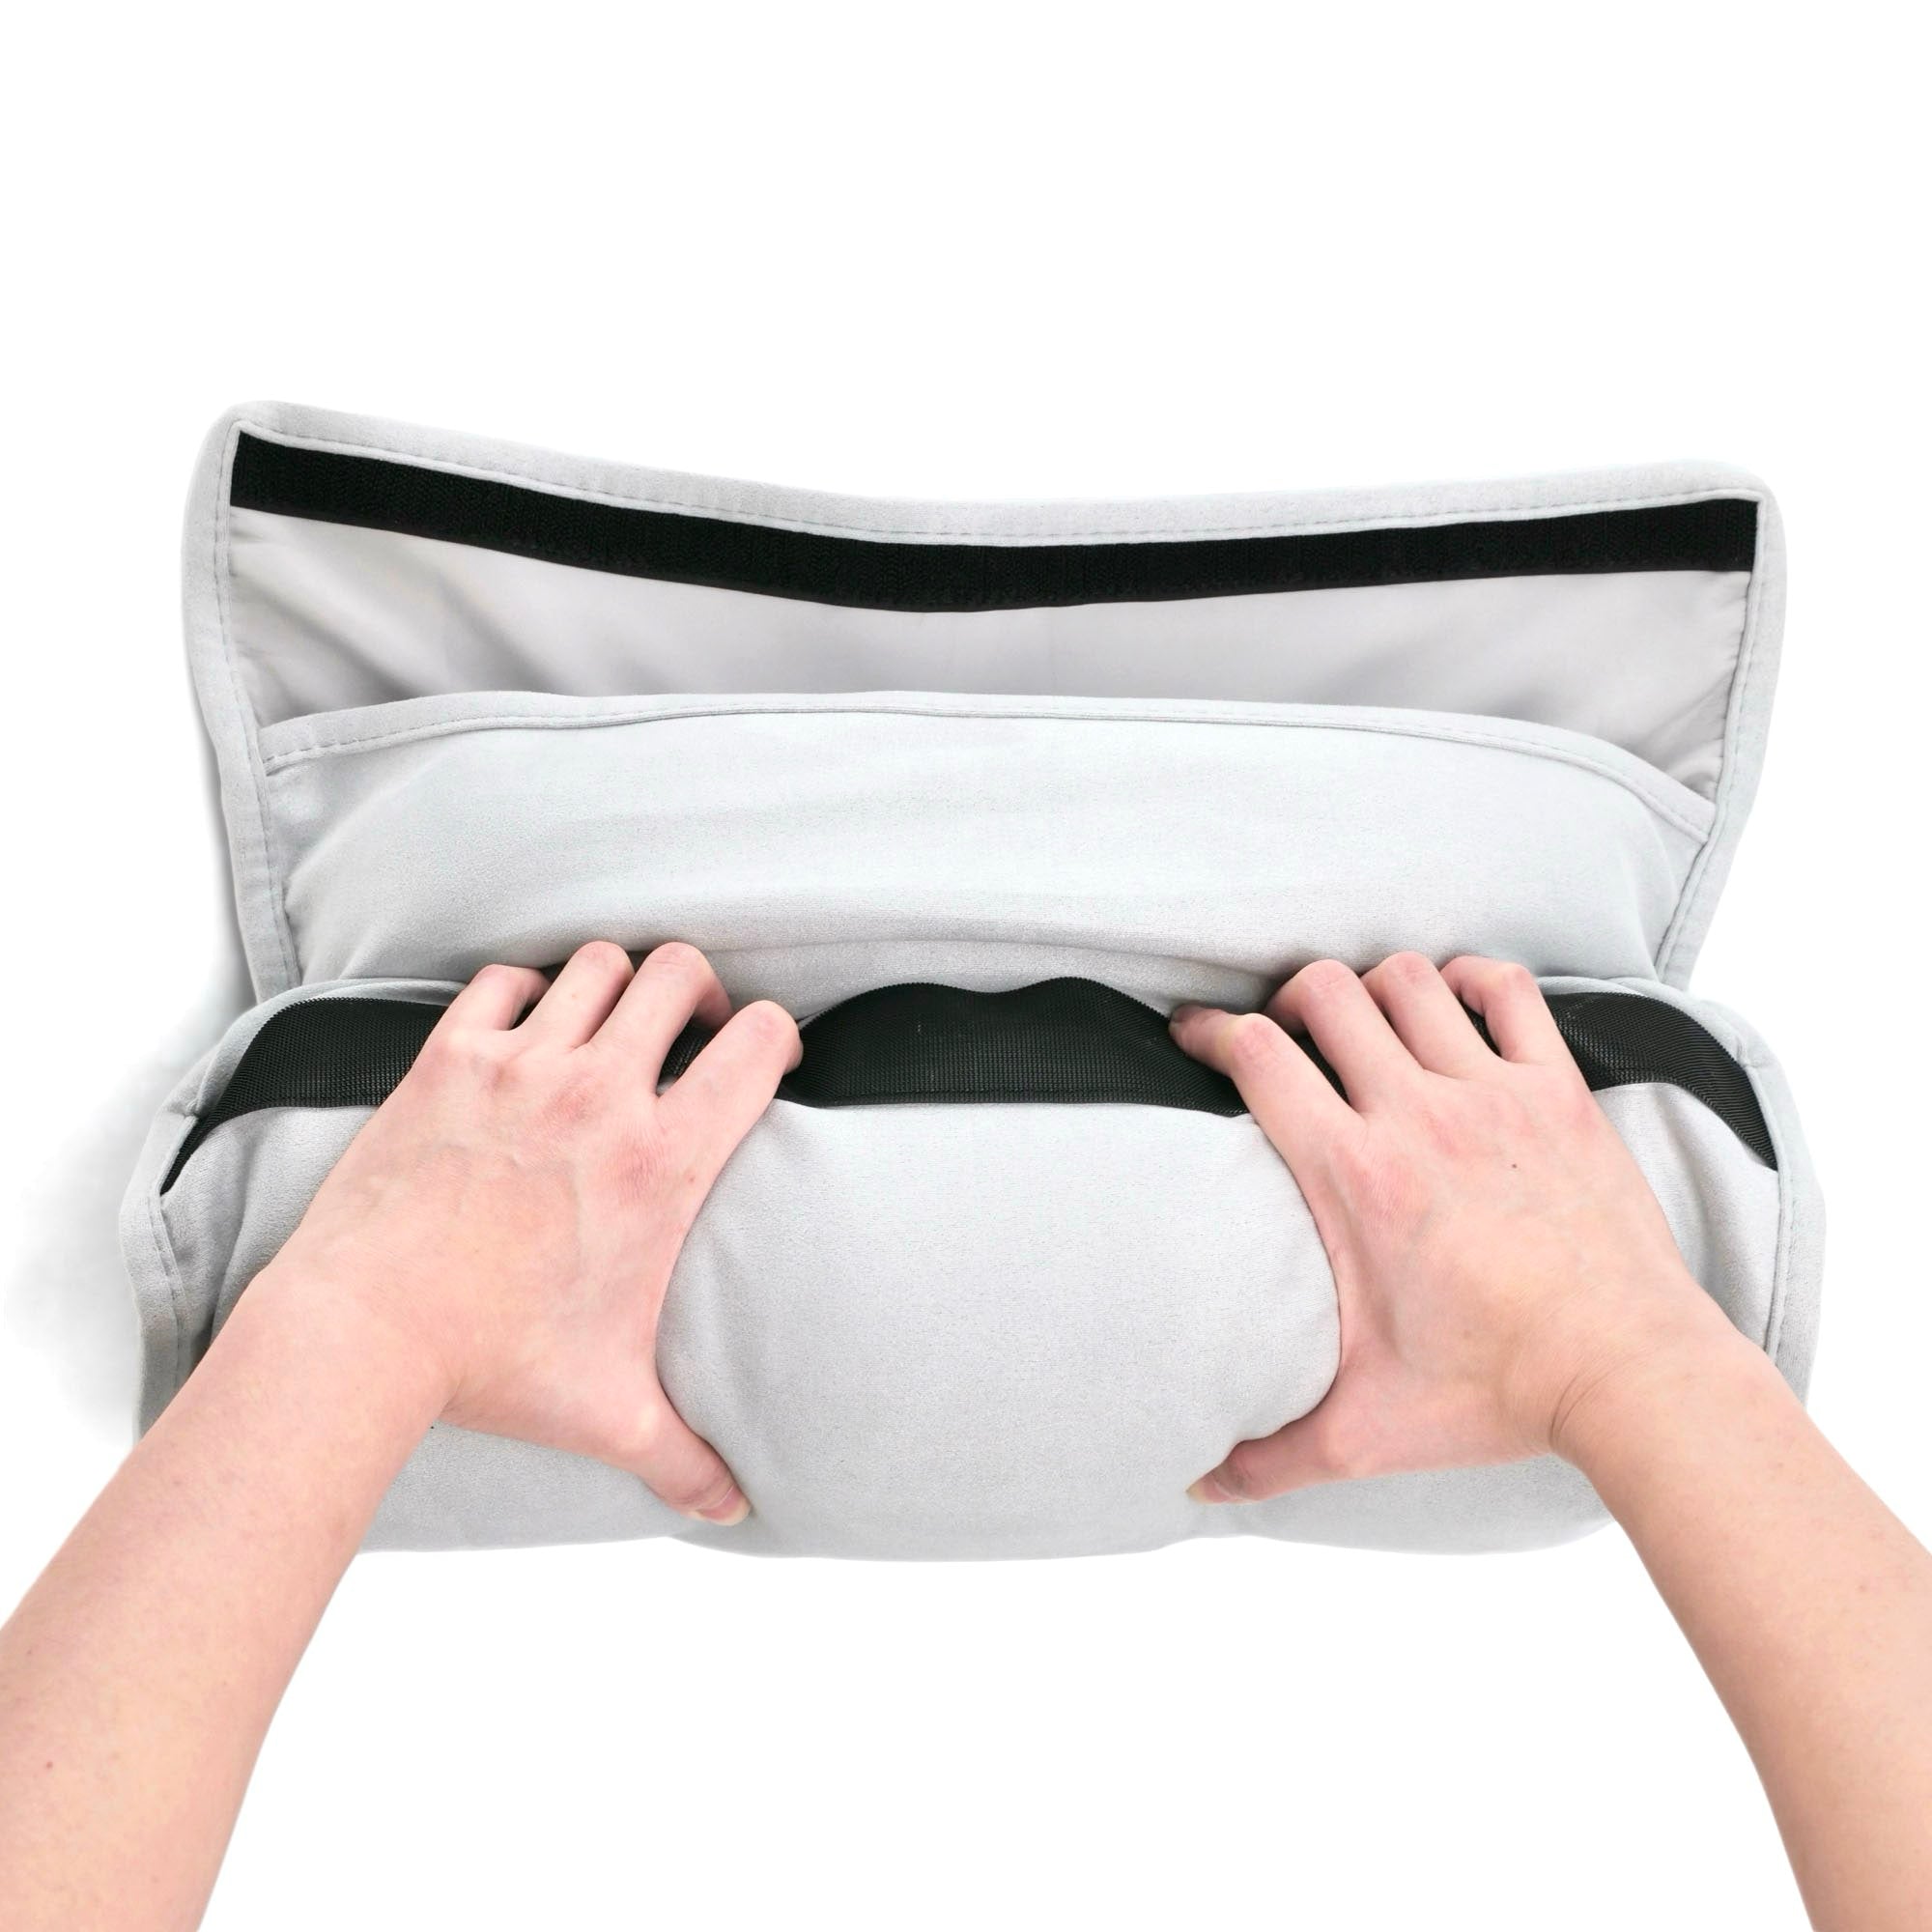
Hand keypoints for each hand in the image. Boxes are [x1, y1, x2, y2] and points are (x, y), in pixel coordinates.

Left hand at [252, 940, 799, 1523]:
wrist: (364, 1331)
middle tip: (686, 1031)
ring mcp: (521, 1066)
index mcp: (662, 1162)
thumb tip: (732, 1508)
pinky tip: (523, 1033)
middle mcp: (600, 1095)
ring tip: (607, 1026)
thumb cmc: (492, 1365)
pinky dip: (523, 994)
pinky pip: (504, 982)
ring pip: (597, 964)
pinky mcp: (450, 1059)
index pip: (757, 1044)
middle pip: (680, 973)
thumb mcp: (608, 1412)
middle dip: (697, 990)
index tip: (761, 1059)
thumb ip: (683, 1455)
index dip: (775, 1036)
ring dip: (613, 985)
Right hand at [1171, 953, 1745, 1502]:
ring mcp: (1493, 1094)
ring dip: (1372, 988)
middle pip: (1324, 994)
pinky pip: (1509, 991)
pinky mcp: (1558, 1092)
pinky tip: (1454, 1007)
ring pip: (1408, 980)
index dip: (1205, 1031)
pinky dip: (1472, 980)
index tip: (1189, 1034)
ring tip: (1363, 1023)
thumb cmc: (1495, 1393)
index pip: (1256, 1057)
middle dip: (1286, 999)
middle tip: (1283, 1034)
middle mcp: (1417, 1115)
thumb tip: (1199, 1487)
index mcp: (1354, 1177)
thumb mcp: (1364, 1432)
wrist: (1628, 1372)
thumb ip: (1270, 1458)